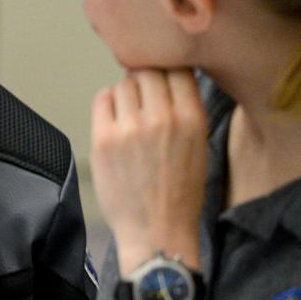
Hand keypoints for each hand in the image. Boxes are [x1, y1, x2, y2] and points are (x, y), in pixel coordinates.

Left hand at [90, 69, 206, 258]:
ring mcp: (129, 127)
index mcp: (192, 117)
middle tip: (144, 98)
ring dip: (126, 93)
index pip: (177, 68)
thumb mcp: (198, 145)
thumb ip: (183, 109)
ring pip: (124, 84)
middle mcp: (162, 117)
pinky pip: (102, 99)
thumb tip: (165, 76)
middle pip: (148, 71)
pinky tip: (114, 119)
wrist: (157, 231)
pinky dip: (108, 102)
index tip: (163, 80)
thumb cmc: (179, 192)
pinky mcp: (103, 138)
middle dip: (145, 80)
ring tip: (130, 114)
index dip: (168, 71)